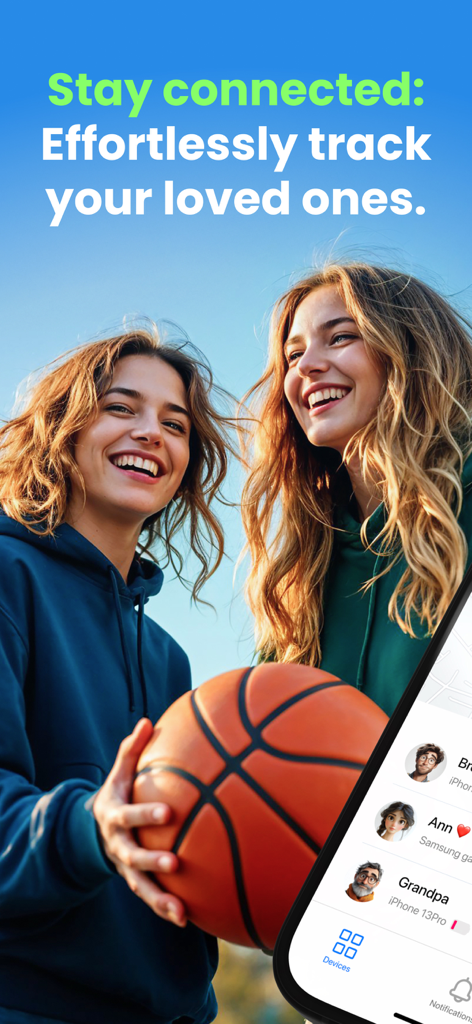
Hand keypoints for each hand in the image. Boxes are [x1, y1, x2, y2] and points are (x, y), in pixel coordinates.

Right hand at [93, 718, 186, 925]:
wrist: (94, 831)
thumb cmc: (117, 795)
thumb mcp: (118, 773)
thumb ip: (131, 749)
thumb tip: (147, 721)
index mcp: (114, 816)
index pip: (129, 816)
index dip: (146, 815)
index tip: (168, 813)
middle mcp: (118, 846)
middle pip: (132, 857)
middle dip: (151, 862)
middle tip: (174, 864)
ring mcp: (125, 868)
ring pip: (140, 888)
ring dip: (159, 901)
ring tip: (180, 912)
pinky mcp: (135, 883)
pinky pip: (151, 898)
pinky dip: (166, 909)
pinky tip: (189, 918)